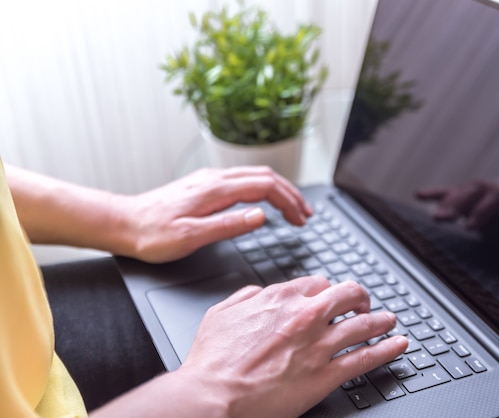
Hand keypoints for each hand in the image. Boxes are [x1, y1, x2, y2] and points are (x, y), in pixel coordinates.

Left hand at [118, 166, 312, 261]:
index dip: (288, 201)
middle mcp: (215, 179)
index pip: (264, 187)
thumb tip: (260, 216)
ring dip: (279, 190)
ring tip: (294, 208)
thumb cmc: (152, 234)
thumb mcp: (191, 236)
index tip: (301, 218)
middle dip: (291, 194)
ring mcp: (209, 180)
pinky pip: (243, 180)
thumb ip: (228, 224)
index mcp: (215, 190)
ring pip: (255, 176)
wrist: (123, 223)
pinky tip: (265, 202)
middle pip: (265, 177)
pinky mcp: (204, 185)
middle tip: (306, 215)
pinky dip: (263, 190)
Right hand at [179, 276, 407, 417]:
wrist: (212, 397)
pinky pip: (365, 358)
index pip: (319, 283)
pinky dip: (387, 349)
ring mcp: (318, 346)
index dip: (328, 290)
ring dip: (381, 320)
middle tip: (363, 305)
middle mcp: (305, 316)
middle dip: (360, 298)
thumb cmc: (212, 360)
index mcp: (280, 298)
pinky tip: (397, 345)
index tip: (331, 297)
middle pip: (349, 294)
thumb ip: (246, 297)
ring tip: (389, 321)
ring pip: (363, 325)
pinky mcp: (325, 375)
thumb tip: (259, 292)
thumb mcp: (221, 314)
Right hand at [417, 181, 498, 253]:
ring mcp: (480, 195)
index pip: (494, 199)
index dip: (481, 211)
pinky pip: (450, 193)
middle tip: (444, 219)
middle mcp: (494, 192)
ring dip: (446, 202)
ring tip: (435, 217)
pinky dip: (434, 193)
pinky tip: (418, 195)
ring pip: (461, 192)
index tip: (469, 227)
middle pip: (473, 191)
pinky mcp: (468, 201)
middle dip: (458, 204)